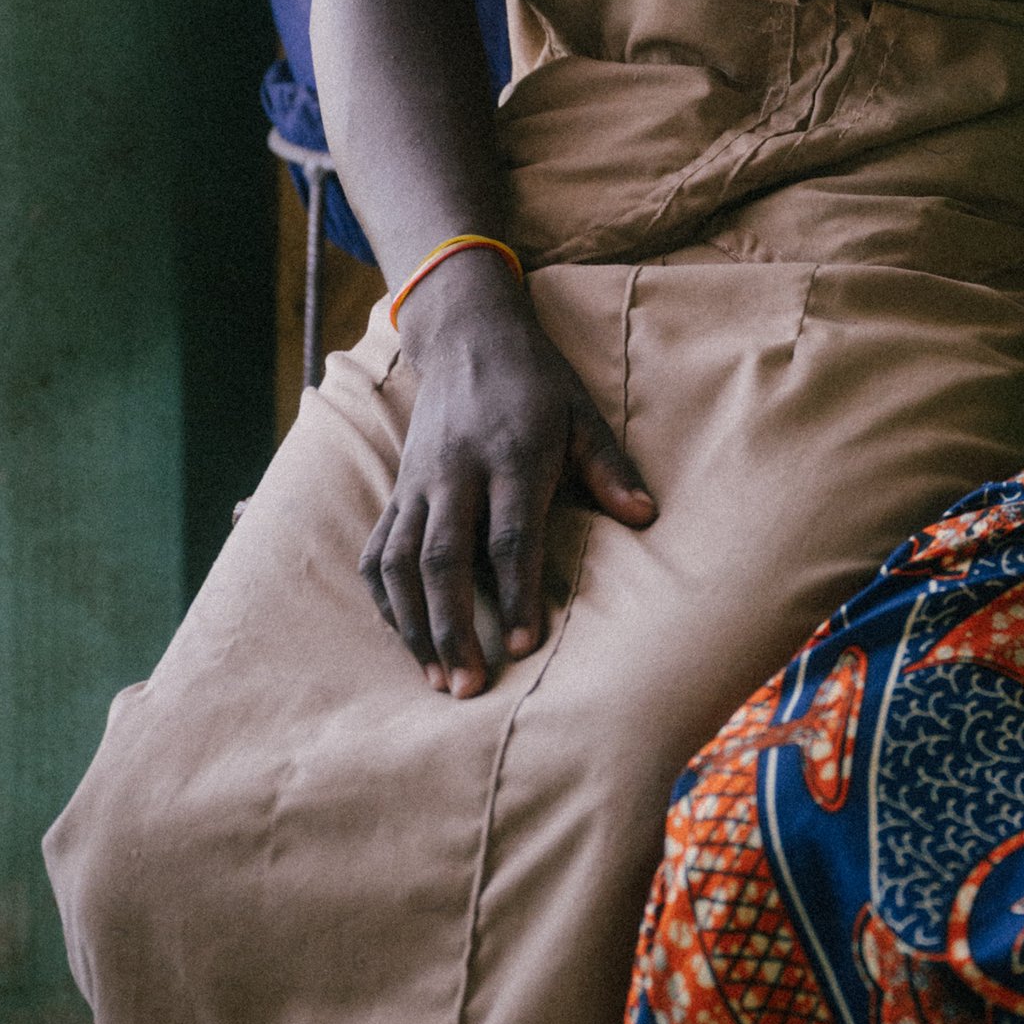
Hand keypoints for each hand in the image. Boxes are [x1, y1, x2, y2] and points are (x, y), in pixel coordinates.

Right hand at [364, 253, 654, 695]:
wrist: (468, 336)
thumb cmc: (537, 384)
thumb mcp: (583, 415)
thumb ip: (609, 469)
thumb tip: (645, 517)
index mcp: (509, 455)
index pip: (508, 535)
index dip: (517, 592)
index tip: (527, 643)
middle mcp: (455, 473)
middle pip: (443, 559)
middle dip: (454, 627)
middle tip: (469, 686)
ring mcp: (418, 484)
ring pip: (399, 563)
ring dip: (414, 626)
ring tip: (438, 679)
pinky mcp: (397, 490)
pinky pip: (377, 552)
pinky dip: (387, 601)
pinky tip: (407, 640)